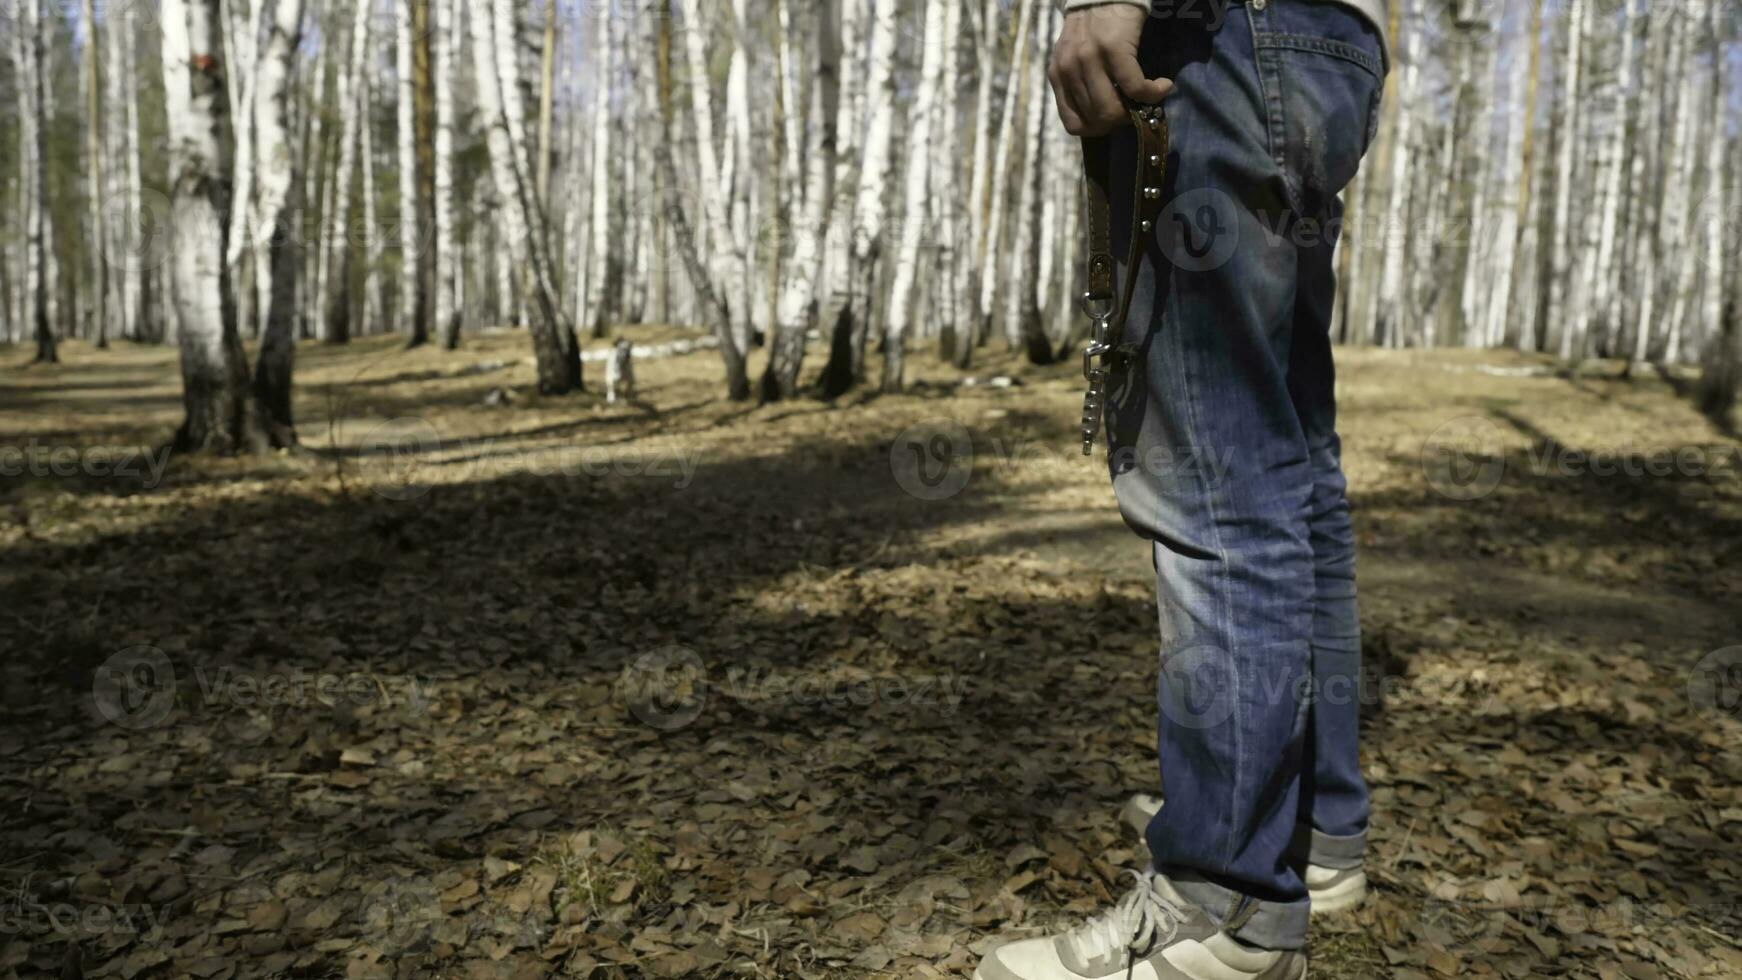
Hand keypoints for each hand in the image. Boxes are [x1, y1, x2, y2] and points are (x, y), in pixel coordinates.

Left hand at [1048, 4, 1173, 136]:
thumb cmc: (1094, 27)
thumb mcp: (1075, 58)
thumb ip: (1079, 84)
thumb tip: (1102, 118)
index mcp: (1058, 75)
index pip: (1073, 124)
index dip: (1098, 130)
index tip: (1115, 121)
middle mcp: (1069, 70)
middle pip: (1096, 120)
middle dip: (1121, 123)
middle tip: (1136, 110)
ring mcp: (1089, 60)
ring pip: (1112, 110)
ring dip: (1137, 111)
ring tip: (1149, 98)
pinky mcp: (1114, 50)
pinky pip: (1135, 88)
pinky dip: (1153, 93)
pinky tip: (1163, 86)